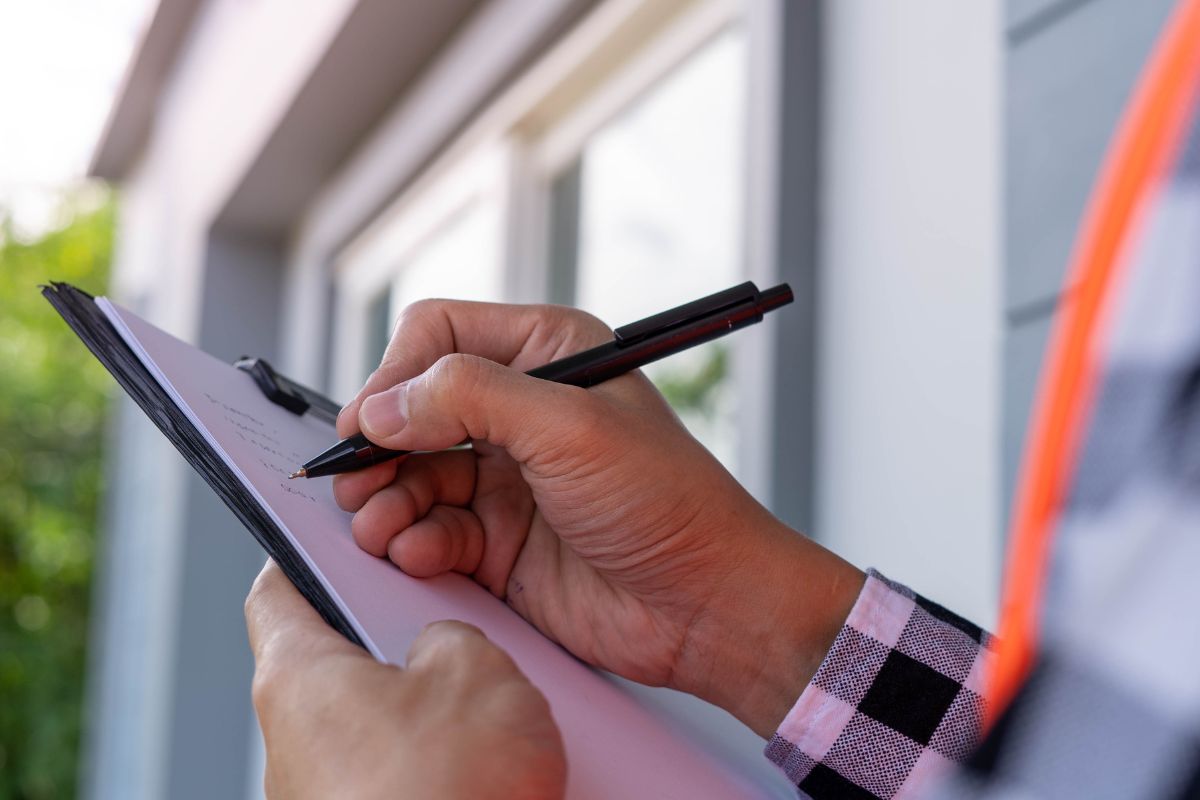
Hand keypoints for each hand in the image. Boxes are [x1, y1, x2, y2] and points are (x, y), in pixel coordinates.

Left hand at [245, 561, 565, 799]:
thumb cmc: (444, 793)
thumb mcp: (475, 671)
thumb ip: (452, 637)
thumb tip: (442, 650)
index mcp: (298, 677)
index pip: (276, 592)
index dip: (305, 556)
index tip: (329, 540)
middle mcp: (292, 741)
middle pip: (336, 662)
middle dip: (398, 643)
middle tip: (451, 629)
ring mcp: (321, 796)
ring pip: (375, 724)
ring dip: (428, 712)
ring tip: (490, 711)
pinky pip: (397, 776)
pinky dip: (438, 764)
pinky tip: (488, 769)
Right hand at [334, 300, 863, 736]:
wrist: (707, 605)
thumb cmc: (667, 501)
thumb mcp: (570, 428)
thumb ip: (470, 399)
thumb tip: (382, 406)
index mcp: (546, 355)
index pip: (440, 336)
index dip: (396, 374)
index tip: (370, 422)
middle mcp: (520, 411)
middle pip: (411, 409)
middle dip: (379, 445)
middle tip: (355, 479)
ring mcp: (506, 479)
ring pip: (411, 474)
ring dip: (385, 500)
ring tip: (380, 525)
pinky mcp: (497, 542)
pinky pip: (429, 531)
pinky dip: (412, 542)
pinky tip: (418, 554)